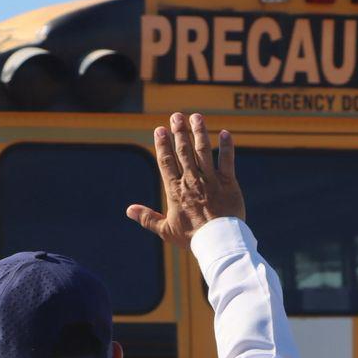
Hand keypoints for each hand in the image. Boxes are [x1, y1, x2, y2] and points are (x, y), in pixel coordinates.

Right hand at [126, 112, 244, 246]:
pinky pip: (227, 160)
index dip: (162, 145)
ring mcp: (210, 180)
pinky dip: (227, 146)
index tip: (159, 130)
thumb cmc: (191, 237)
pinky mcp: (228, 183)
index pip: (166, 162)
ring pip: (203, 151)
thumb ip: (147, 218)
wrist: (218, 241)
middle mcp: (192, 181)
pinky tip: (224, 133)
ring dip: (199, 132)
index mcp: (175, 191)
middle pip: (183, 151)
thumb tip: (129, 210)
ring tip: (196, 117)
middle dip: (179, 132)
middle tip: (176, 116)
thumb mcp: (165, 231)